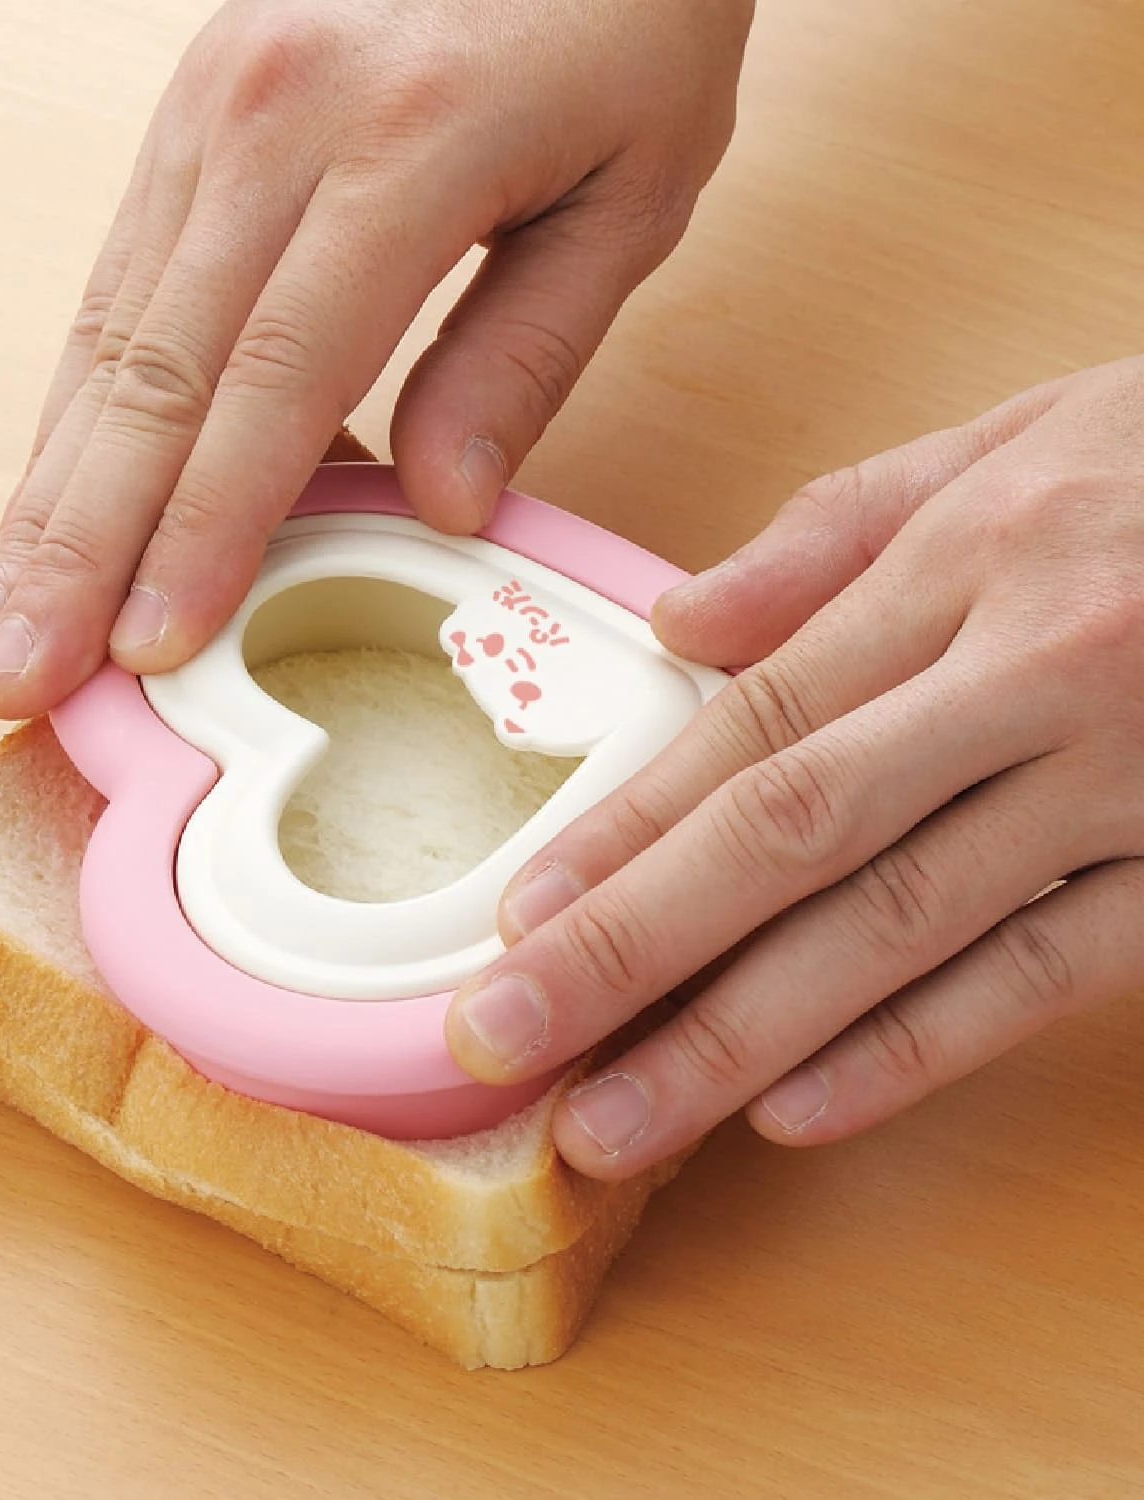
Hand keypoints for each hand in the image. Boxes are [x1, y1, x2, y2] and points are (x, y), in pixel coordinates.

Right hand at [0, 0, 752, 717]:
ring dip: (40, 495)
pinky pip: (117, 287)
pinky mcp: (189, 116)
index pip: (274, 379)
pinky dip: (75, 414)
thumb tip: (441, 503)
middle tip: (2, 672)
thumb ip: (526, 351)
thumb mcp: (634, 184)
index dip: (202, 529)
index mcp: (401, 142)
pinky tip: (47, 504)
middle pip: (148, 375)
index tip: (146, 648)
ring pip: (103, 339)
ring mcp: (210, 109)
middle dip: (69, 546)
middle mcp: (270, 120)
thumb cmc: (622, 5)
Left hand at [445, 356, 1143, 1178]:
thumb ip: (834, 533)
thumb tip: (680, 621)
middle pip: (793, 836)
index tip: (517, 918)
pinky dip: (918, 1050)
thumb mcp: (1013, 440)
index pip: (753, 719)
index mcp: (968, 566)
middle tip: (502, 1043)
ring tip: (614, 1124)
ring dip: (739, 1040)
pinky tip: (797, 1112)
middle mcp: (1030, 680)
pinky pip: (1047, 975)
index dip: (626, 828)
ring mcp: (1126, 785)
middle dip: (632, 954)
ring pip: (901, 930)